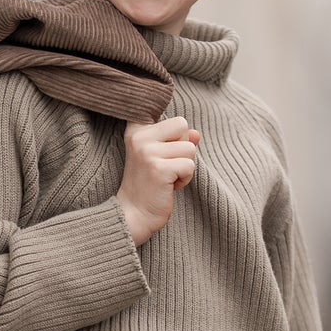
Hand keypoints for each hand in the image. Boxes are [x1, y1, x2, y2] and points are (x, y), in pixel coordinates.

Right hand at [115, 115, 200, 245]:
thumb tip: (197, 134)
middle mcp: (139, 137)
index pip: (170, 116)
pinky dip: (185, 179)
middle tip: (167, 166)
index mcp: (137, 130)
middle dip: (183, 148)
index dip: (176, 132)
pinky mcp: (159, 168)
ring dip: (184, 166)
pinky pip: (189, 165)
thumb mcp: (160, 157)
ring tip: (167, 178)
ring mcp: (148, 151)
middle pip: (182, 125)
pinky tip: (170, 186)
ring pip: (189, 148)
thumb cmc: (149, 185)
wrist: (134, 214)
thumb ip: (177, 141)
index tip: (164, 144)